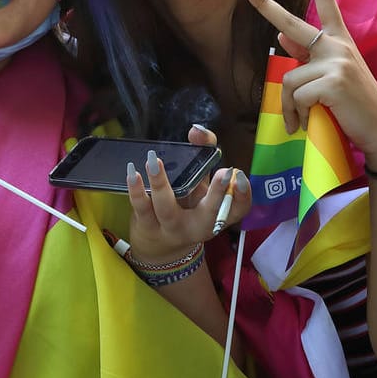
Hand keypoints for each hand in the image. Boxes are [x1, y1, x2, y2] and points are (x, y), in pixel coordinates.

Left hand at [126, 151, 248, 263]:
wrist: (161, 246)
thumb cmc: (187, 207)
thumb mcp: (201, 185)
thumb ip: (204, 154)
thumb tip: (197, 131)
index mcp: (217, 215)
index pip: (238, 208)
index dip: (243, 195)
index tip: (240, 176)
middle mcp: (198, 225)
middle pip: (209, 212)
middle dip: (216, 193)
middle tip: (222, 172)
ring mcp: (172, 228)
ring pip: (167, 209)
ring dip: (161, 183)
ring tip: (154, 160)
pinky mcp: (148, 226)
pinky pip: (142, 209)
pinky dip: (137, 191)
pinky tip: (133, 172)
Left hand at [238, 0, 376, 172]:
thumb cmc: (354, 105)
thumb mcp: (331, 76)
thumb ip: (305, 56)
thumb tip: (279, 36)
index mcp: (338, 39)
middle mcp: (337, 43)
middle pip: (289, 22)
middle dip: (261, 1)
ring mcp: (336, 59)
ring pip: (287, 79)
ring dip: (289, 107)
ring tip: (302, 120)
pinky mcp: (333, 80)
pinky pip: (296, 95)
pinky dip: (296, 115)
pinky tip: (307, 124)